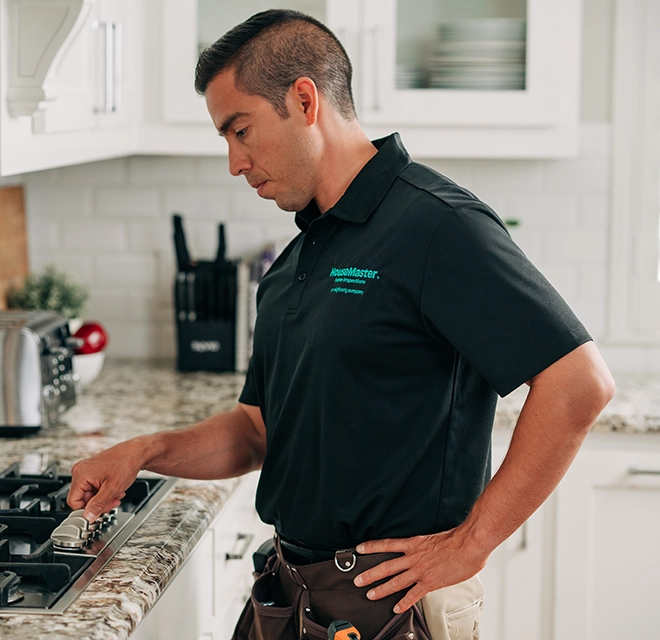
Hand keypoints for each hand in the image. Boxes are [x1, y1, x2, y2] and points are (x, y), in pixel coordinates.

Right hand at [67, 439, 145, 521]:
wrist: (137, 452)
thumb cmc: (126, 463)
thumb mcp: (112, 489)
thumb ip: (98, 505)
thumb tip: (87, 517)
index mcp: (80, 474)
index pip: (73, 502)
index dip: (87, 509)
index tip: (99, 511)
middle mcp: (80, 470)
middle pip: (83, 498)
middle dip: (99, 503)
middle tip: (113, 501)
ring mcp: (87, 470)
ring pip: (91, 494)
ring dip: (104, 497)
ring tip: (117, 493)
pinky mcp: (93, 470)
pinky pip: (95, 487)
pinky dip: (105, 491)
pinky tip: (115, 488)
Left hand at [353, 525, 487, 613]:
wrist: (469, 545)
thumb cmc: (456, 539)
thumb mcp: (434, 537)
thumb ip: (425, 545)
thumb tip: (424, 549)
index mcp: (414, 543)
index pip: (387, 544)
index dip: (372, 546)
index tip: (359, 548)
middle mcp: (414, 557)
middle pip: (386, 566)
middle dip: (370, 573)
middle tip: (357, 580)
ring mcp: (420, 571)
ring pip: (395, 582)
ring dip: (381, 589)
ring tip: (370, 595)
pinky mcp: (430, 583)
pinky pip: (413, 595)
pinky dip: (404, 603)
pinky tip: (396, 608)